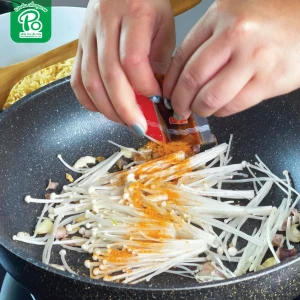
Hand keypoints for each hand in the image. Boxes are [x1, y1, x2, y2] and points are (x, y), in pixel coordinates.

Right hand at [70, 0, 174, 135]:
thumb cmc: (147, 2)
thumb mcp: (164, 24)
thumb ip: (161, 58)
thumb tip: (154, 94)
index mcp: (133, 13)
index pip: (133, 60)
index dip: (145, 86)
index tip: (156, 99)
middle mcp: (105, 23)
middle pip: (109, 75)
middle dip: (125, 108)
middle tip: (138, 126)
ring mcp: (87, 35)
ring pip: (90, 80)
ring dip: (107, 108)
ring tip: (123, 120)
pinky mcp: (78, 45)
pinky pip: (76, 78)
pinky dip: (88, 100)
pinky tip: (102, 109)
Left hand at [163, 0, 299, 118]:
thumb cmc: (270, 19)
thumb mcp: (233, 16)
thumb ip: (208, 41)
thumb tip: (183, 76)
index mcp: (220, 17)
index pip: (182, 57)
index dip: (171, 82)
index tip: (168, 94)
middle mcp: (234, 36)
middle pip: (192, 79)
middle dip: (180, 101)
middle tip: (179, 108)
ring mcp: (253, 59)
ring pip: (210, 97)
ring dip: (200, 109)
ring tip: (200, 109)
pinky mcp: (269, 81)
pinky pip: (234, 105)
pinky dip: (221, 111)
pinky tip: (220, 108)